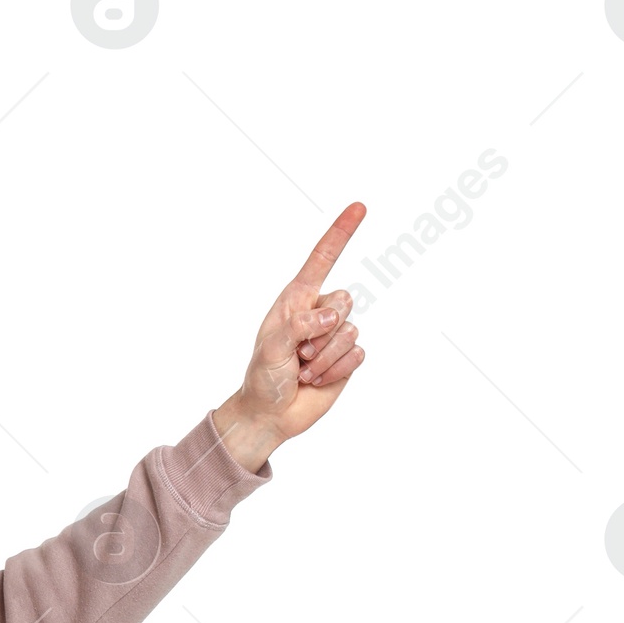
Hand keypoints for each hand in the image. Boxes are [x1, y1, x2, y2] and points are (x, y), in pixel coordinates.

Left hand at [214, 201, 367, 471]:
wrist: (271, 415)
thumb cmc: (264, 377)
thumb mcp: (272, 347)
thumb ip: (300, 324)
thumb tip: (334, 316)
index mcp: (298, 299)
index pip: (323, 259)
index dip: (341, 233)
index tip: (359, 207)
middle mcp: (320, 312)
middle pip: (345, 299)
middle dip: (321, 332)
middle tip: (298, 354)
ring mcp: (335, 335)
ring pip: (349, 331)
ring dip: (323, 358)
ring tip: (303, 370)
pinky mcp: (347, 359)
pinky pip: (356, 355)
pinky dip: (334, 371)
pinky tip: (316, 380)